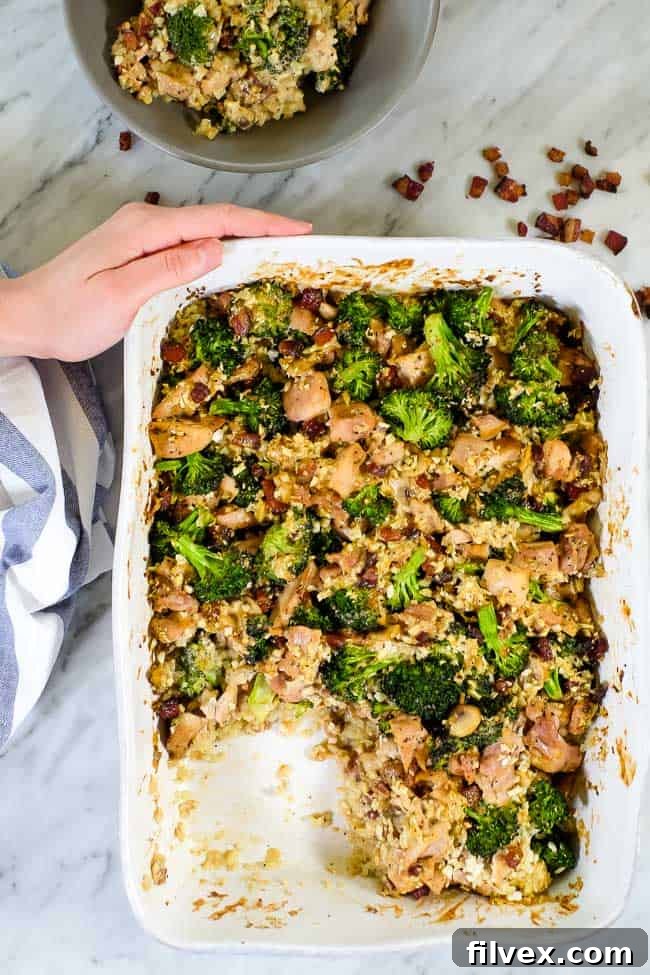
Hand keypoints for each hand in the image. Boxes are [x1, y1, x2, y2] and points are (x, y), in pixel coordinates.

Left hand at [0, 202, 310, 360]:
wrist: (27, 316)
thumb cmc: (68, 313)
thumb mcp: (121, 296)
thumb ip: (168, 270)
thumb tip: (215, 248)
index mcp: (146, 230)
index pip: (216, 220)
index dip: (262, 224)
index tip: (300, 230)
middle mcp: (145, 224)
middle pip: (215, 221)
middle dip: (260, 230)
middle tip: (301, 244)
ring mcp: (140, 236)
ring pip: (203, 233)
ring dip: (241, 241)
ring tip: (278, 253)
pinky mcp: (137, 250)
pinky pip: (188, 245)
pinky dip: (217, 251)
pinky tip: (232, 263)